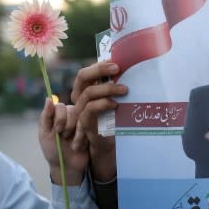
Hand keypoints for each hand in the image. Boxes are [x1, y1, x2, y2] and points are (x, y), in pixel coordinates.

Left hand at [38, 98, 87, 185]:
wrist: (67, 166)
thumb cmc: (53, 150)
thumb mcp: (45, 134)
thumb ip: (45, 117)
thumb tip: (48, 98)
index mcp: (57, 115)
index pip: (60, 106)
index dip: (60, 118)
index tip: (57, 131)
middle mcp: (69, 115)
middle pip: (72, 110)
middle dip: (68, 126)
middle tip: (65, 137)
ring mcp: (81, 122)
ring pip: (82, 117)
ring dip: (76, 132)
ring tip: (72, 144)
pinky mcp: (90, 129)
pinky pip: (90, 127)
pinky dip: (83, 137)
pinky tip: (79, 146)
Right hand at [69, 62, 126, 181]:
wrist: (108, 146)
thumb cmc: (112, 120)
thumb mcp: (114, 101)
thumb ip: (115, 87)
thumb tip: (130, 69)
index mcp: (84, 90)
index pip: (86, 72)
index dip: (98, 65)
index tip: (116, 62)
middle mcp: (79, 98)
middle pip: (82, 77)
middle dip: (99, 70)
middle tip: (118, 69)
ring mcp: (80, 110)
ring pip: (88, 92)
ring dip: (107, 88)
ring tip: (124, 89)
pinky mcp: (84, 123)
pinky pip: (90, 109)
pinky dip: (103, 104)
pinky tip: (115, 104)